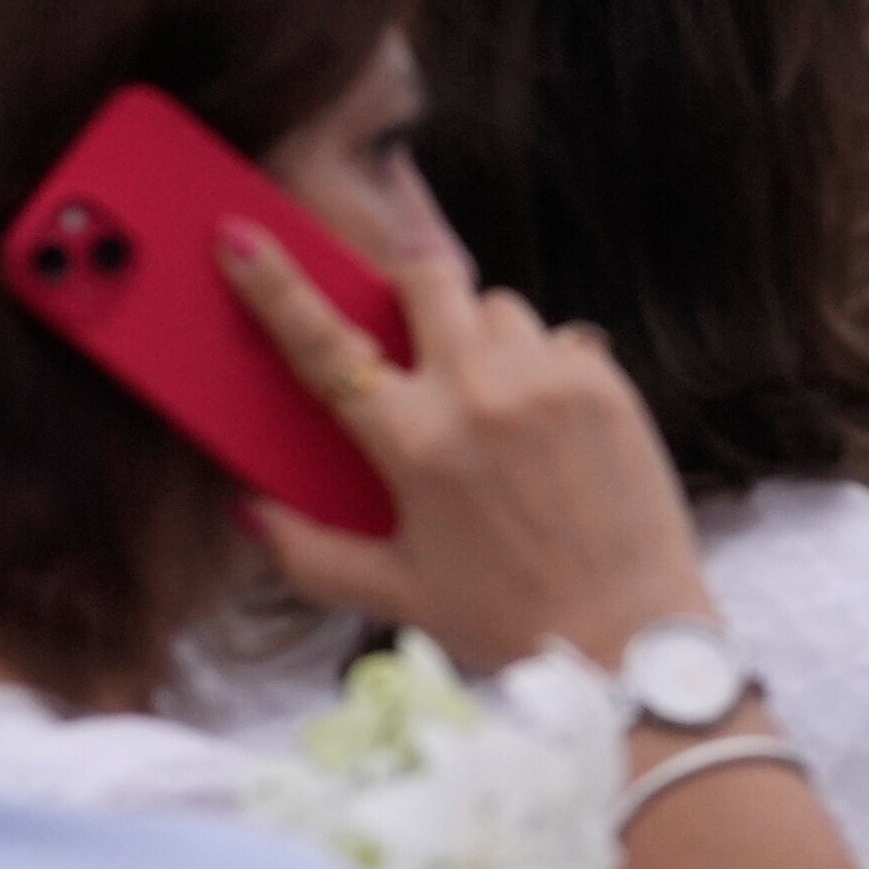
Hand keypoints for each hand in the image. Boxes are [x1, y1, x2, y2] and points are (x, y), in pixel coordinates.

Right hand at [222, 218, 720, 678]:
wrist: (627, 632)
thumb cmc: (504, 618)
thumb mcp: (392, 593)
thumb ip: (306, 552)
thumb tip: (246, 509)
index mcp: (414, 444)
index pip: (327, 348)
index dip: (277, 287)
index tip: (240, 236)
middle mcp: (478, 396)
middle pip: (429, 282)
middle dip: (413, 292)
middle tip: (419, 335)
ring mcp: (548, 381)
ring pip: (500, 308)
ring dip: (484, 337)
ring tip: (495, 405)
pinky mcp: (605, 382)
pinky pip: (562, 337)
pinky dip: (546, 365)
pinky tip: (550, 427)